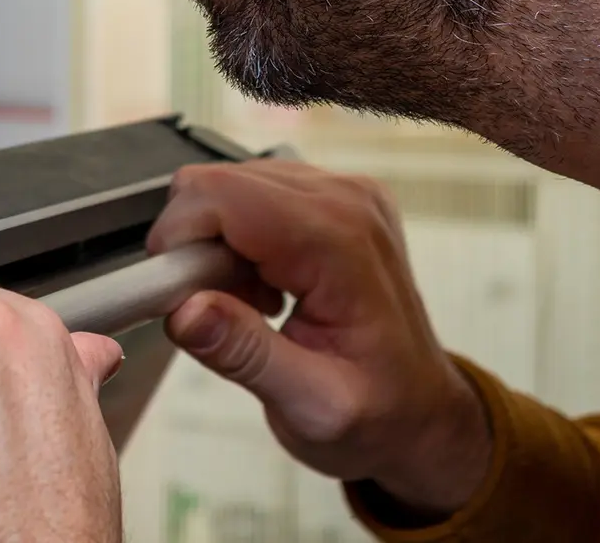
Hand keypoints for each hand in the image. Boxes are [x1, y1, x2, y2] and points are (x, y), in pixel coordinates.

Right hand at [149, 161, 491, 515]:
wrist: (423, 414)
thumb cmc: (379, 416)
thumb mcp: (311, 408)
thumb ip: (245, 355)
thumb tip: (185, 310)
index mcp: (342, 244)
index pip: (222, 195)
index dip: (179, 239)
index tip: (177, 297)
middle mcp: (346, 202)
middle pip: (218, 183)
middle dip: (195, 247)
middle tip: (216, 310)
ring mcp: (343, 193)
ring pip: (227, 185)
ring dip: (215, 245)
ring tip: (247, 305)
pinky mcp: (333, 198)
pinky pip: (251, 194)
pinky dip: (237, 240)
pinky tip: (262, 287)